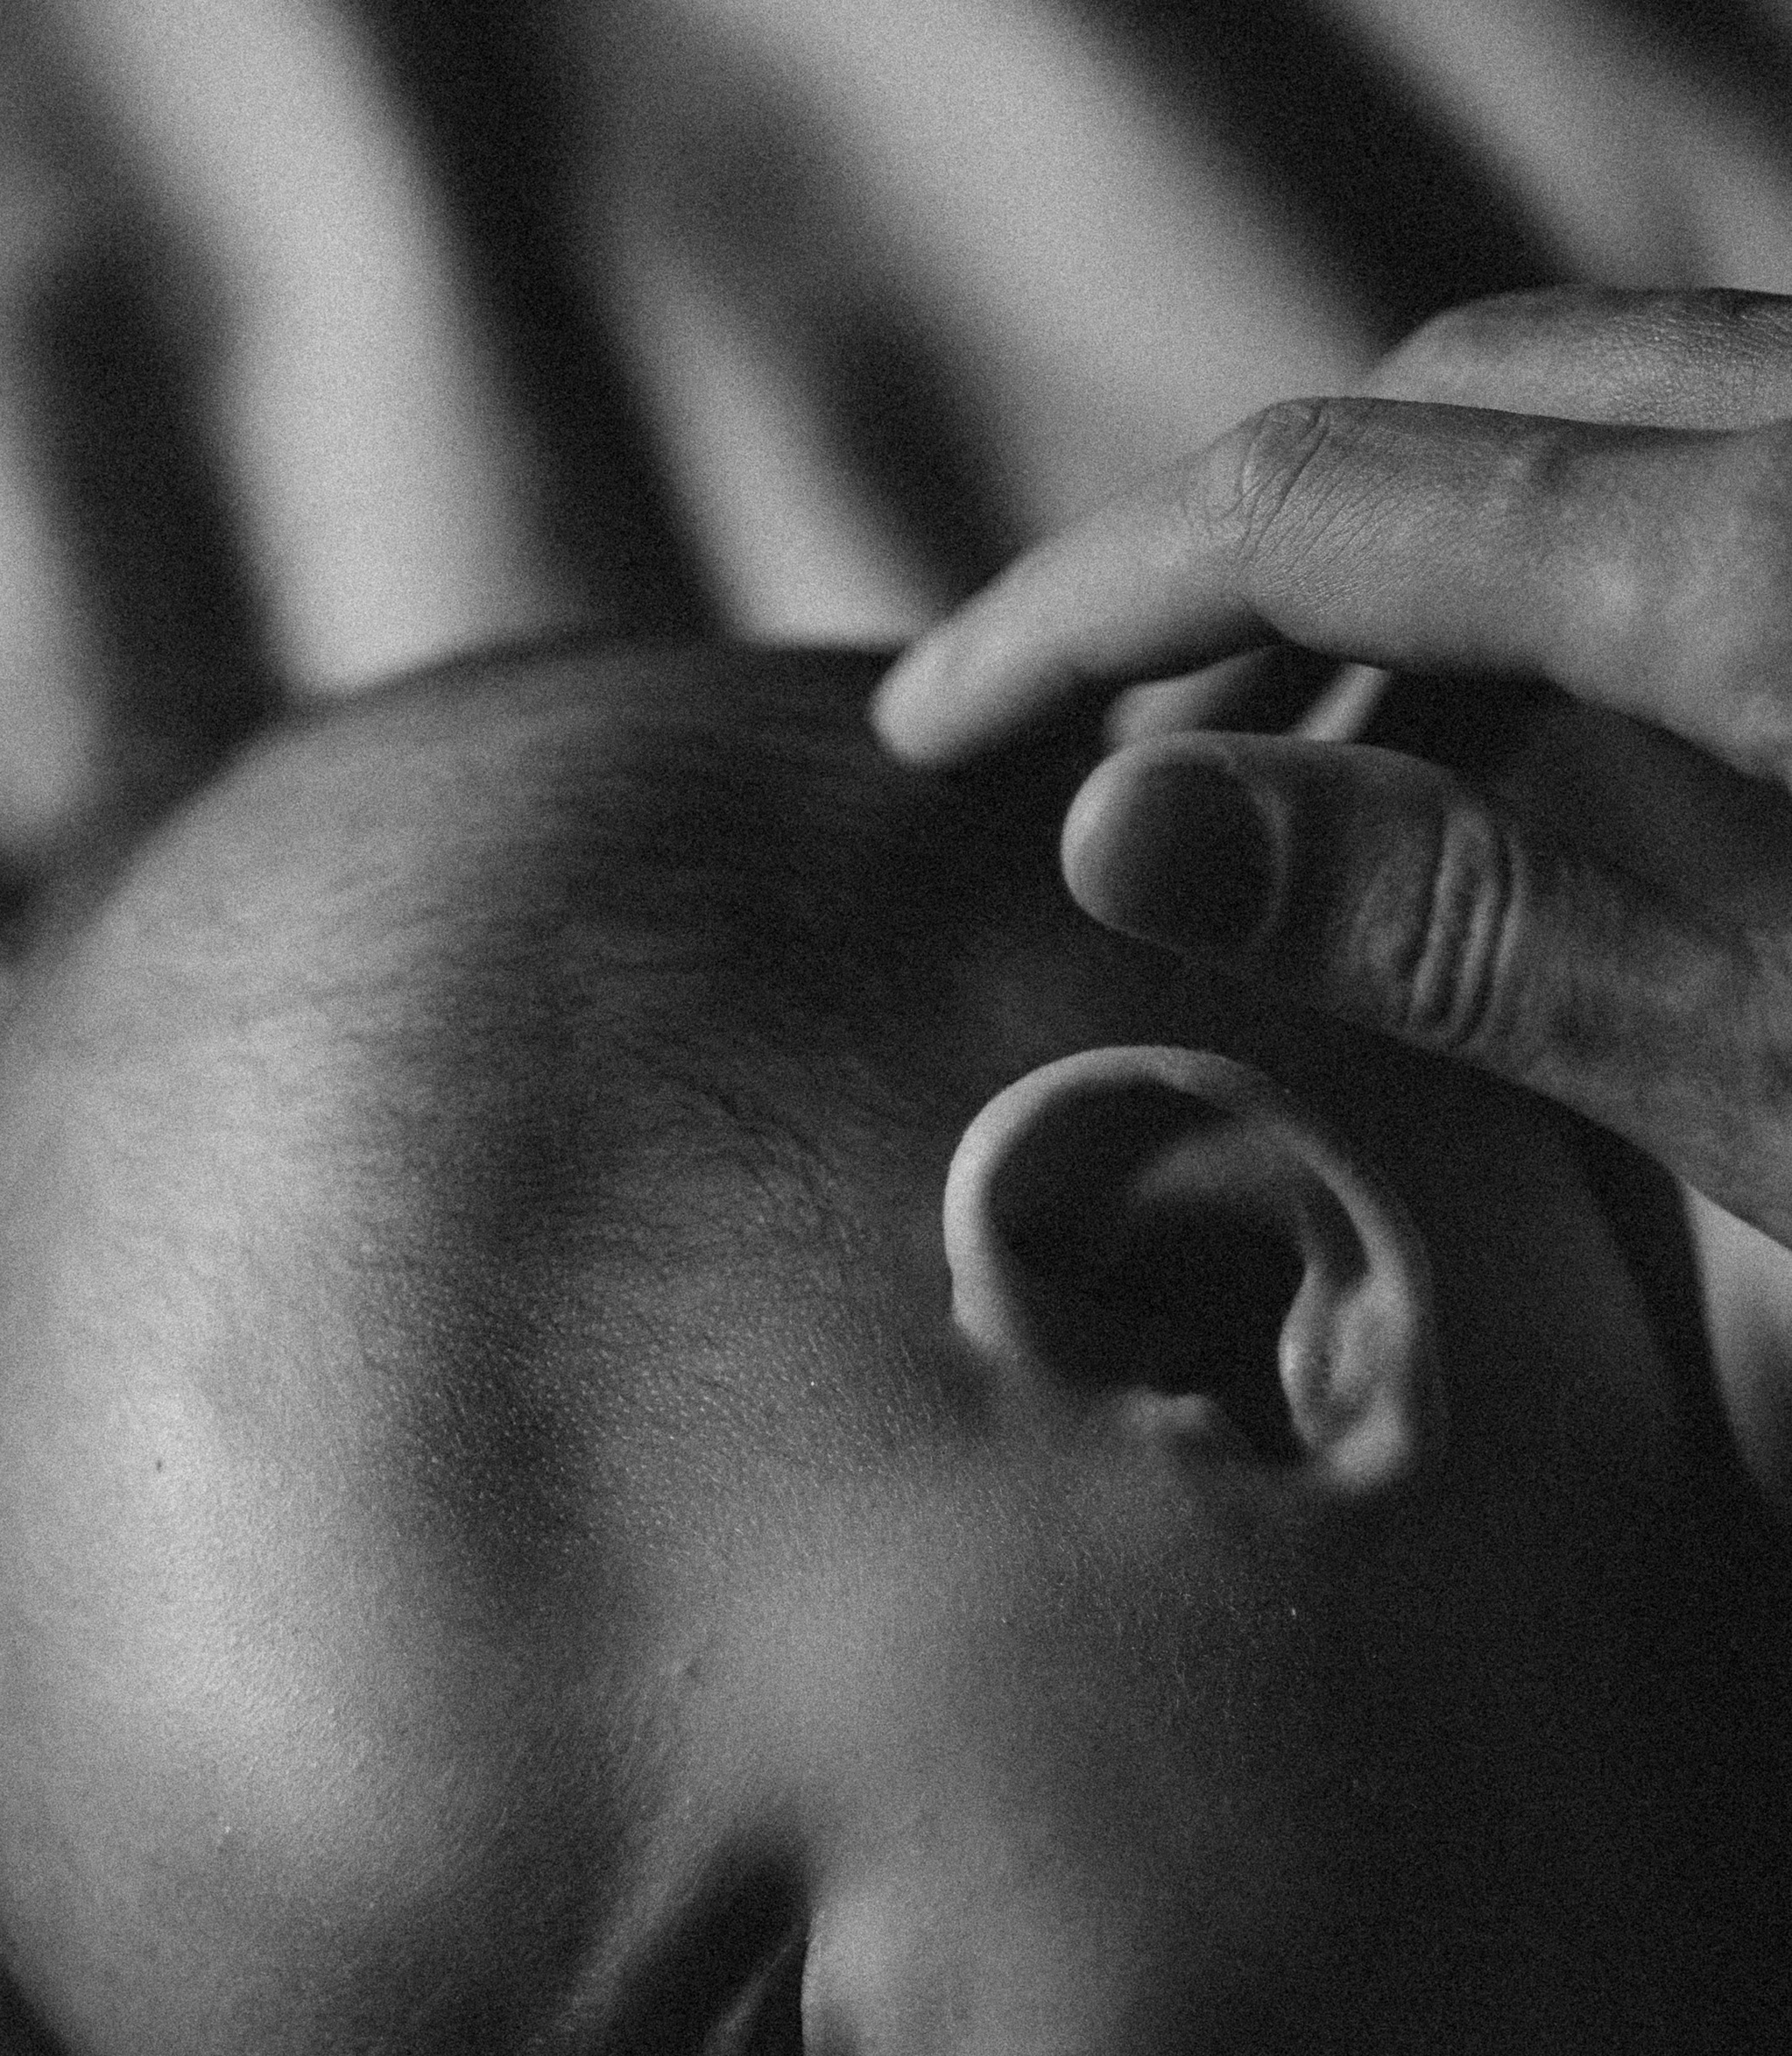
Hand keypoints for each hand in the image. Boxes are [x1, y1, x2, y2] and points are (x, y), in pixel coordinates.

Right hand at [875, 286, 1791, 1252]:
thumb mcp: (1776, 1069)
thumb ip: (1471, 929)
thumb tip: (1127, 832)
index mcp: (1764, 568)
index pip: (1314, 507)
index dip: (1085, 611)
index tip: (936, 728)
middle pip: (1440, 401)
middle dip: (1226, 565)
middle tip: (1094, 759)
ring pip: (1587, 398)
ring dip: (1401, 553)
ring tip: (1288, 772)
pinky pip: (1723, 431)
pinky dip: (1572, 542)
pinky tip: (1528, 726)